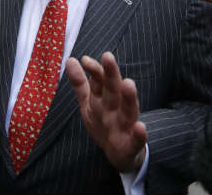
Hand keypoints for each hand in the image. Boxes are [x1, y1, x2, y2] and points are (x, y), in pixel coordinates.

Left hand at [66, 52, 146, 172]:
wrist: (121, 154)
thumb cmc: (105, 122)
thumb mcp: (90, 102)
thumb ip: (80, 83)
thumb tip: (70, 60)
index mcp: (105, 98)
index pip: (100, 80)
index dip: (94, 70)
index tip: (85, 60)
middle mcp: (116, 108)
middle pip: (113, 90)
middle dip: (110, 74)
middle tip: (108, 57)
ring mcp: (125, 125)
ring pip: (128, 110)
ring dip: (129, 98)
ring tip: (128, 83)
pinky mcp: (132, 145)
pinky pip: (137, 140)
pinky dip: (139, 134)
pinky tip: (141, 127)